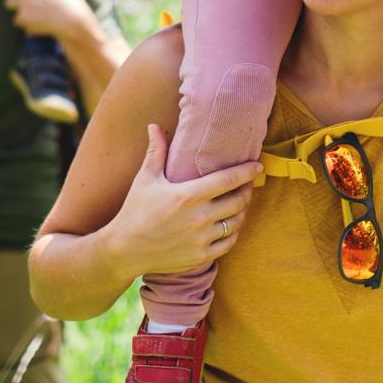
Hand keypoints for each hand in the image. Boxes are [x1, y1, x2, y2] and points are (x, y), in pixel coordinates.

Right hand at [106, 125, 259, 276]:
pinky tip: (231, 225)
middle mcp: (199, 218)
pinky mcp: (201, 256)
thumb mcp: (145, 179)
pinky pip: (228, 243)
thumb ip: (155, 152)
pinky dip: (233, 232)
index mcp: (188, 195)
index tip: (257, 165)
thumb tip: (154, 125)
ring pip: (236, 223)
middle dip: (247, 190)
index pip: (228, 180)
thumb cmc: (135, 211)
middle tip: (248, 184)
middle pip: (238, 201)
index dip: (246, 171)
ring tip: (241, 203)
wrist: (125, 250)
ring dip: (242, 211)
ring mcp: (202, 239)